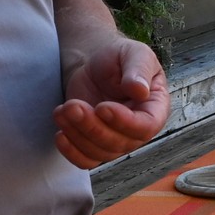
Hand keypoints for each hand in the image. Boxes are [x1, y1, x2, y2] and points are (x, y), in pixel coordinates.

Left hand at [54, 37, 170, 169]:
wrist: (96, 64)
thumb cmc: (119, 58)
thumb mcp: (134, 54)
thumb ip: (138, 70)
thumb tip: (140, 91)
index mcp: (155, 108)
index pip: (147, 126)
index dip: (125, 122)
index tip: (102, 107)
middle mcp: (138, 129)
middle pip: (119, 143)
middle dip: (93, 127)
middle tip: (73, 106)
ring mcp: (116, 140)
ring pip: (100, 153)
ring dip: (78, 135)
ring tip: (63, 110)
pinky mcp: (94, 143)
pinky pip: (86, 160)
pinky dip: (71, 152)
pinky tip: (60, 134)